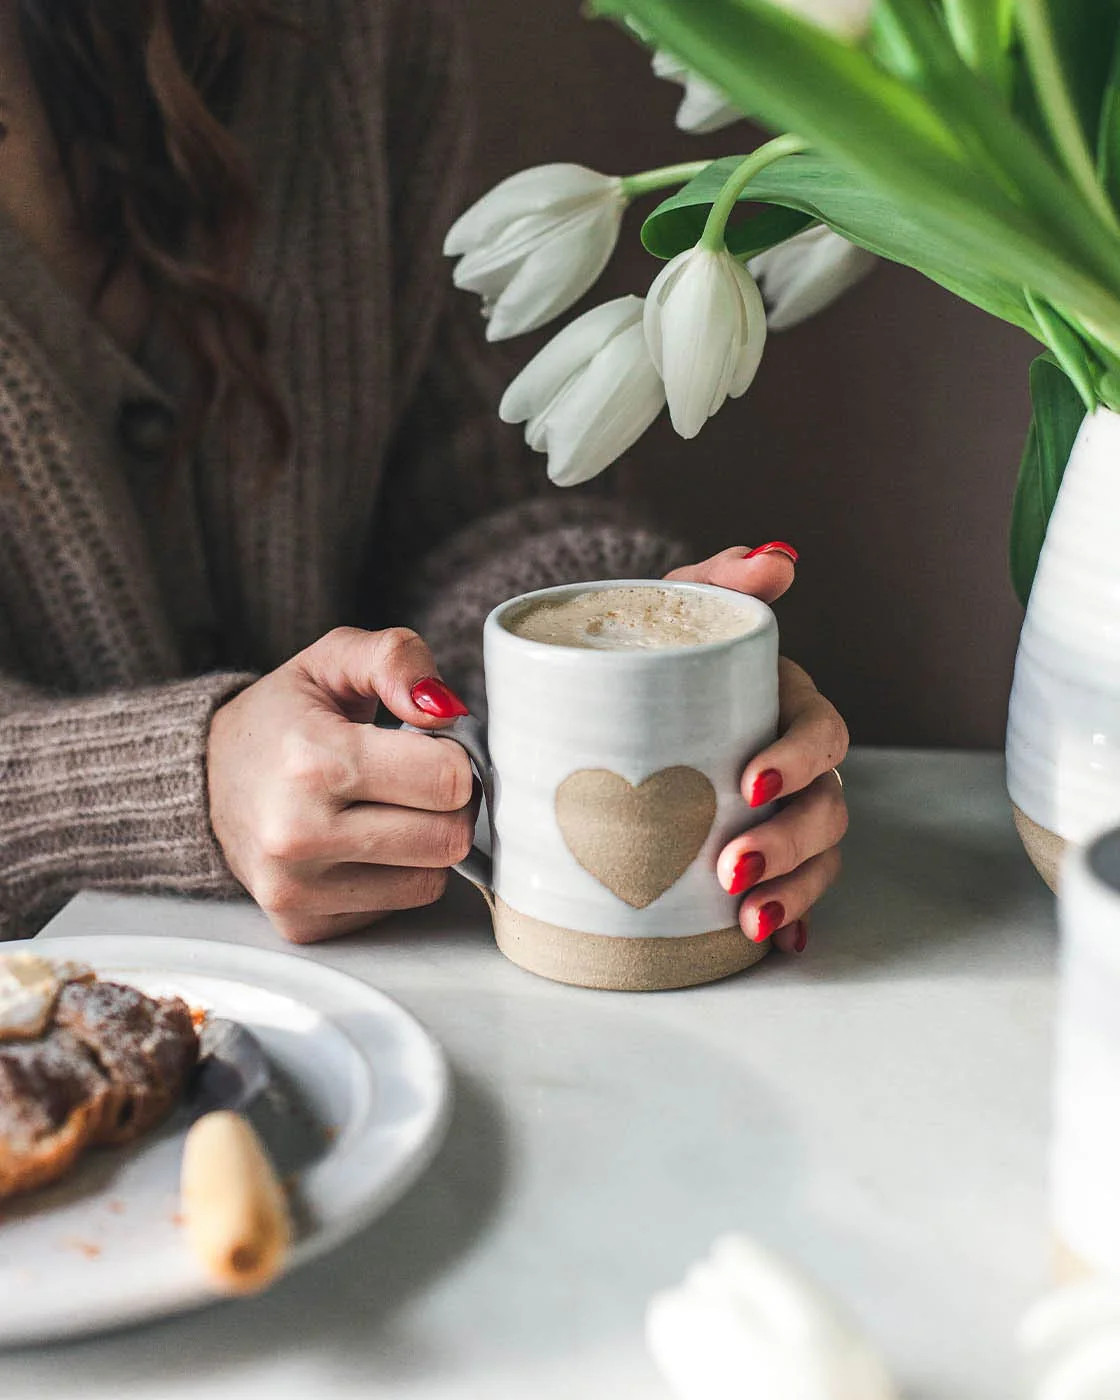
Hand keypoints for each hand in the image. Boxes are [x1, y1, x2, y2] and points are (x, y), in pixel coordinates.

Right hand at [207, 627, 475, 943]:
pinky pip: (396, 908)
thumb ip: (397, 658)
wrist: (201, 779)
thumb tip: (445, 709)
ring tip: (386, 810)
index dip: (455, 757)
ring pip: (431, 881)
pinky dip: (394, 877)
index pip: (448, 780)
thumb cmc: (279, 718)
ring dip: (424, 845)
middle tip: (416, 781)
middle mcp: (299, 834)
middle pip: (449, 838)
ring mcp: (297, 888)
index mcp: (314, 761)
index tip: (428, 746)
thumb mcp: (332, 659)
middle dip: (448, 805)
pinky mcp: (302, 924)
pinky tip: (359, 845)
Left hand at [666, 544, 848, 954]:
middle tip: (731, 869)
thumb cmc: (652, 654)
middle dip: (790, 844)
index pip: (821, 733)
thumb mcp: (676, 610)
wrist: (604, 704)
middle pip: (827, 808)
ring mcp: (781, 816)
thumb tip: (776, 562)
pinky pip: (792, 896)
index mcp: (785, 707)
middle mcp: (794, 764)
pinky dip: (789, 921)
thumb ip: (721, 583)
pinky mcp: (757, 859)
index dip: (798, 761)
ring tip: (744, 918)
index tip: (750, 784)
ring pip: (818, 858)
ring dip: (792, 891)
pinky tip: (770, 944)